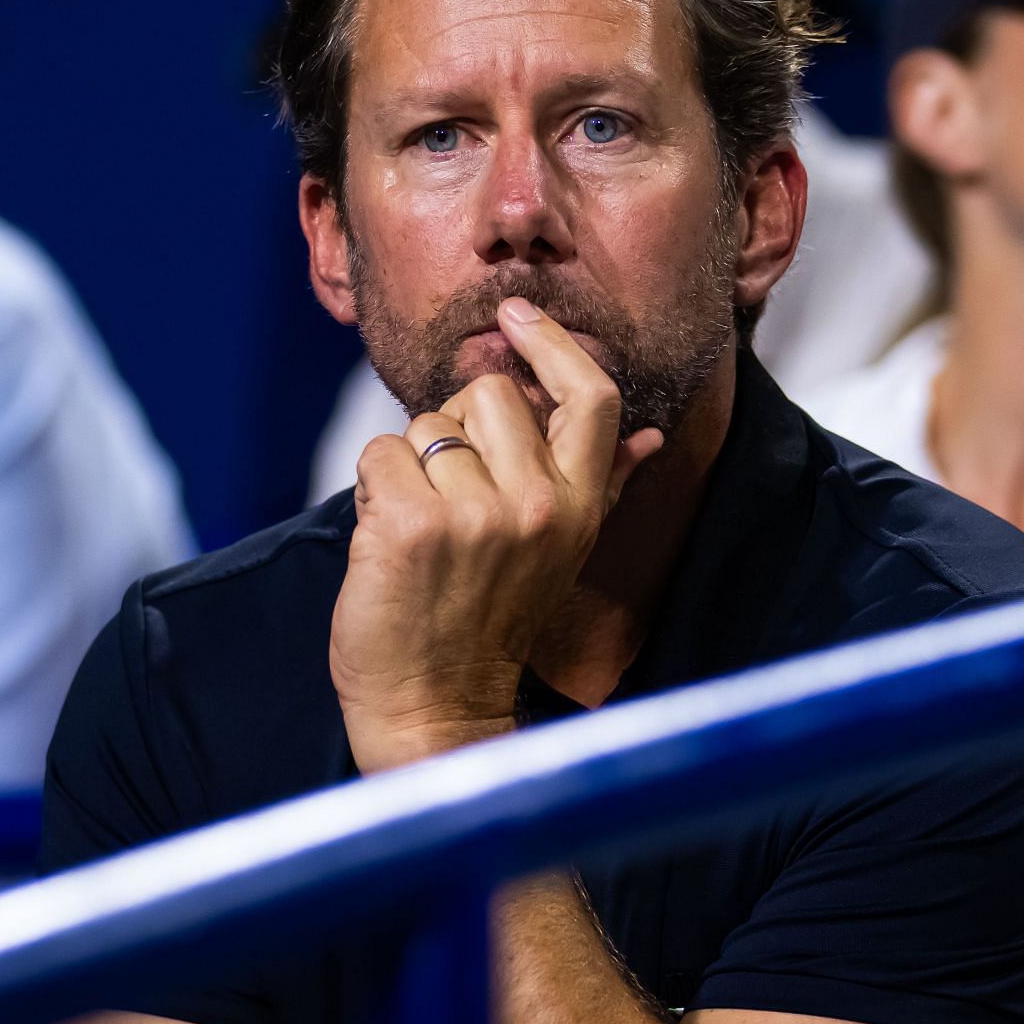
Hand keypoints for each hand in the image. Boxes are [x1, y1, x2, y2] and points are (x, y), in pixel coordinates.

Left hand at [329, 297, 662, 773]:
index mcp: (579, 507)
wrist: (434, 710)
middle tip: (450, 493)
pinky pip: (381, 453)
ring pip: (426, 424)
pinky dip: (374, 487)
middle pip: (488, 392)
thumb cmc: (488, 623)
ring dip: (410, 464)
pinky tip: (389, 539)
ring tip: (422, 528)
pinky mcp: (412, 526)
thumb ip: (599, 485)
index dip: (553, 344)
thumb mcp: (560, 552)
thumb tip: (649, 436)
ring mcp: (476, 516)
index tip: (517, 314)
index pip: (590, 397)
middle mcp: (538, 506)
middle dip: (455, 425)